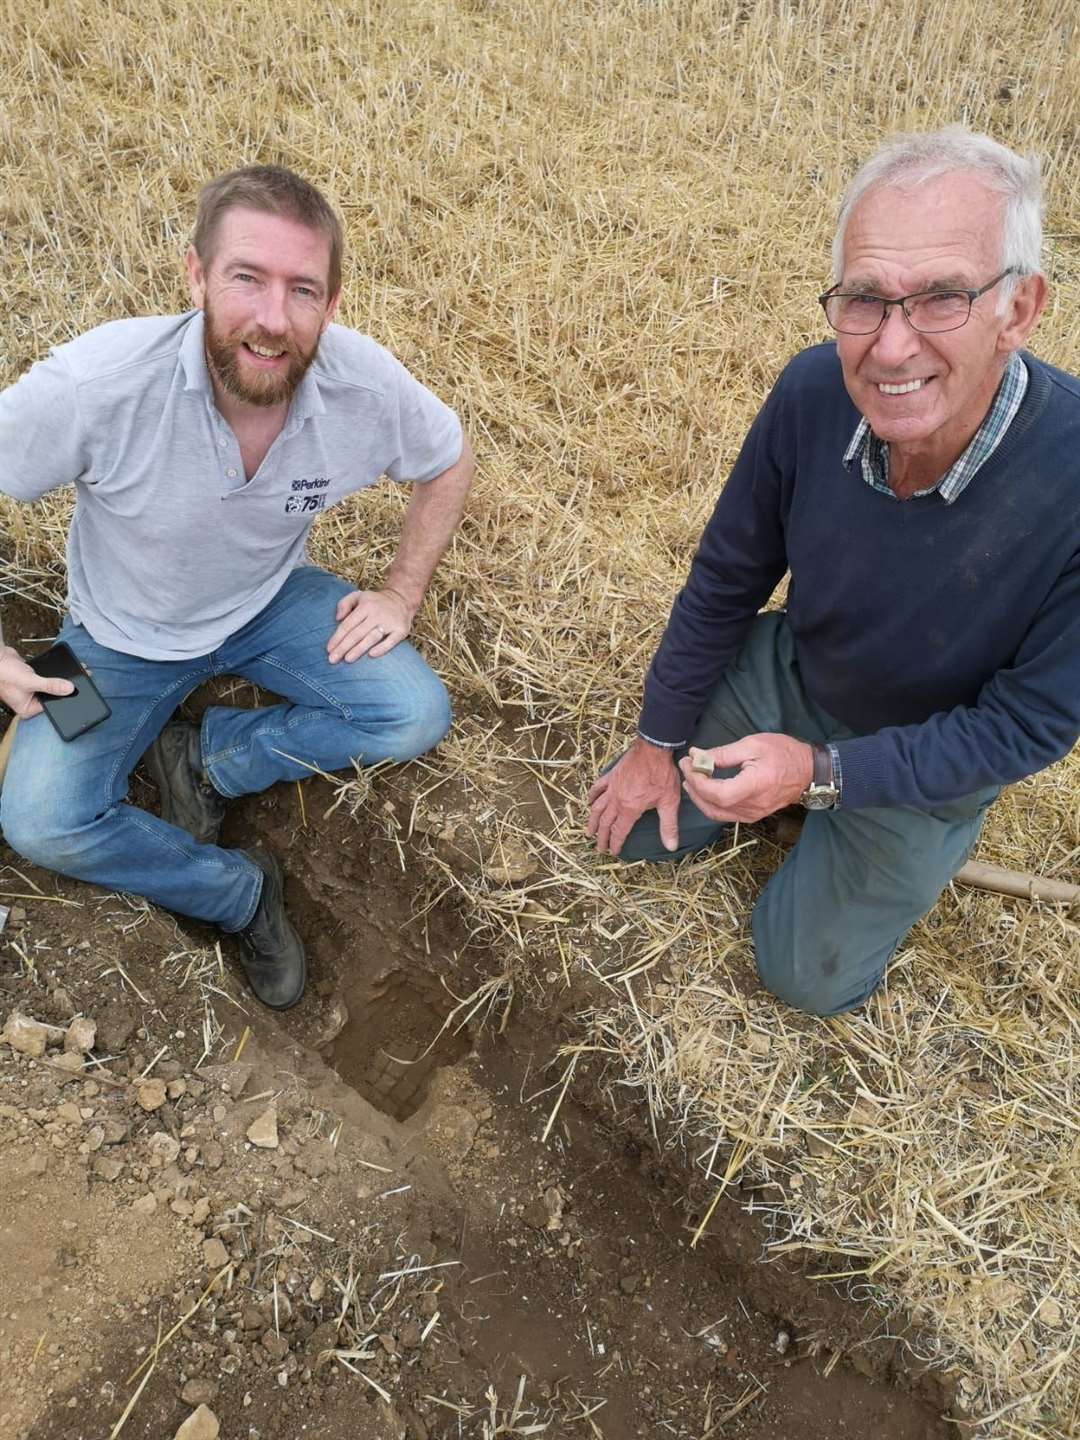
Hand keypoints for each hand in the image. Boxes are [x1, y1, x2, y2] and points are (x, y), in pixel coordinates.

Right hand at [0, 644, 74, 718]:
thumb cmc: (4, 673)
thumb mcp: (30, 681)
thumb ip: (50, 685)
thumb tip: (68, 689)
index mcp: (27, 709)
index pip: (51, 707)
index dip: (63, 699)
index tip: (78, 692)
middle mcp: (30, 701)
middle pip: (52, 696)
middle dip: (63, 688)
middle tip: (79, 680)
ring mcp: (32, 690)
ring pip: (51, 686)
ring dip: (60, 680)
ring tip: (75, 672)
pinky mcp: (34, 680)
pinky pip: (48, 678)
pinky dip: (54, 674)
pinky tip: (63, 668)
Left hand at [327, 588, 414, 662]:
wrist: (402, 599)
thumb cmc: (375, 602)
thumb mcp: (358, 596)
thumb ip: (344, 604)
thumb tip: (337, 619)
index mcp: (365, 606)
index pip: (348, 624)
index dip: (337, 637)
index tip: (329, 649)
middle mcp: (377, 613)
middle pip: (357, 633)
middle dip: (343, 647)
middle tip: (332, 659)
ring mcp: (390, 622)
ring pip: (372, 638)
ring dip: (359, 649)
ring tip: (347, 659)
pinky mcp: (401, 630)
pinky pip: (391, 641)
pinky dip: (382, 648)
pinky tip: (371, 655)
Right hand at [587, 738, 681, 855]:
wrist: (654, 750)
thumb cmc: (662, 775)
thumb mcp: (669, 802)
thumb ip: (668, 826)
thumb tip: (671, 846)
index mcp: (630, 809)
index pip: (619, 831)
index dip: (615, 843)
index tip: (612, 852)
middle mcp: (617, 800)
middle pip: (605, 822)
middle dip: (601, 837)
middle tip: (598, 848)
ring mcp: (612, 787)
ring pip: (597, 807)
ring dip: (592, 821)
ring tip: (588, 831)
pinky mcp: (612, 776)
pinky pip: (598, 787)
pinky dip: (592, 795)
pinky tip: (588, 801)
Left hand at [679, 733, 812, 822]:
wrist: (809, 772)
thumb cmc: (784, 753)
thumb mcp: (753, 745)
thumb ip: (723, 754)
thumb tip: (697, 756)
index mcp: (754, 786)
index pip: (716, 793)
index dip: (697, 780)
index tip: (688, 763)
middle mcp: (752, 806)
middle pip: (712, 806)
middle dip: (693, 787)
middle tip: (686, 767)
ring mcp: (753, 814)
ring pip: (716, 813)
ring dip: (699, 797)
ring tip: (691, 778)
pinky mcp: (753, 816)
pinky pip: (725, 815)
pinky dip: (710, 803)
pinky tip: (704, 790)